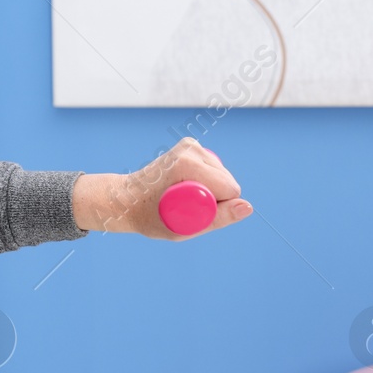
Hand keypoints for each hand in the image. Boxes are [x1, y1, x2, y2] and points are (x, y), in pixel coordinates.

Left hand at [72, 138, 252, 238]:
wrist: (125, 199)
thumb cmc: (149, 217)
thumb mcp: (184, 227)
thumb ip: (218, 218)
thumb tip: (248, 207)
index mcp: (186, 165)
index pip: (230, 189)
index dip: (216, 207)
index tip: (189, 212)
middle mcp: (190, 149)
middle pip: (228, 180)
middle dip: (214, 198)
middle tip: (183, 206)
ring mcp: (190, 145)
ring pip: (222, 175)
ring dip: (209, 189)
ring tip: (182, 196)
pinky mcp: (189, 145)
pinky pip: (213, 169)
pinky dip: (205, 180)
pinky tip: (186, 186)